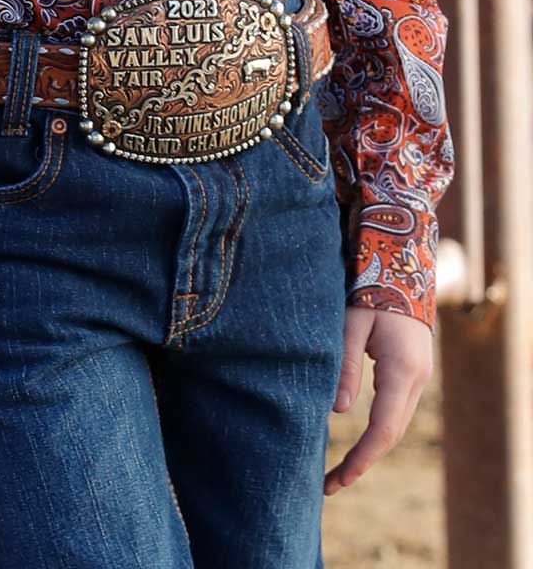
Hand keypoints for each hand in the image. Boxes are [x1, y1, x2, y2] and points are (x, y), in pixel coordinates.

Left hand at [325, 304, 432, 493]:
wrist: (403, 264)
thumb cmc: (370, 288)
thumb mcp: (351, 323)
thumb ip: (345, 365)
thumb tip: (337, 412)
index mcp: (402, 370)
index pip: (383, 428)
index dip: (361, 458)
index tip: (338, 479)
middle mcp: (417, 379)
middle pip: (392, 434)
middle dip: (363, 462)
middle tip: (329, 484)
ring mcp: (419, 377)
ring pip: (397, 425)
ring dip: (372, 449)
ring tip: (339, 470)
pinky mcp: (413, 372)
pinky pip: (397, 411)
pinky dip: (378, 431)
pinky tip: (359, 441)